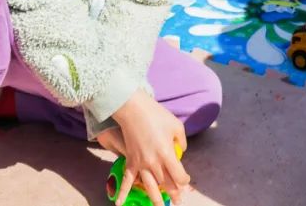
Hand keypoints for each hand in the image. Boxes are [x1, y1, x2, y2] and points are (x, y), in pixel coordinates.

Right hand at [109, 90, 188, 205]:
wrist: (133, 110)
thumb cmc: (156, 115)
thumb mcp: (176, 126)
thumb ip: (181, 141)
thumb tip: (181, 151)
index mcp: (167, 154)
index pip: (178, 175)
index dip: (184, 180)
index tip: (186, 180)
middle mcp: (154, 162)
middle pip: (166, 183)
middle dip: (174, 193)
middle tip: (178, 201)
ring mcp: (141, 163)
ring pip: (150, 187)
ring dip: (156, 199)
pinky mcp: (130, 161)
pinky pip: (127, 180)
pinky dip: (123, 193)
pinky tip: (120, 204)